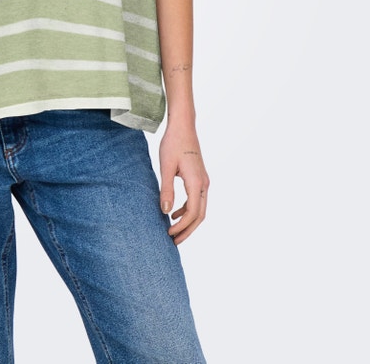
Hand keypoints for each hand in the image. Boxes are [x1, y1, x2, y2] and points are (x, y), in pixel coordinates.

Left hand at [158, 125, 208, 244]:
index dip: (181, 227)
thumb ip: (166, 190)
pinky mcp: (199, 177)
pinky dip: (188, 210)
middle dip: (188, 230)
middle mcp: (204, 184)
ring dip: (188, 222)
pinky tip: (175, 212)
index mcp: (196, 182)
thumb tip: (166, 212)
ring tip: (174, 231)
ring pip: (200, 209)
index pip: (192, 213)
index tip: (168, 234)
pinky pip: (197, 200)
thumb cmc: (173, 143)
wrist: (183, 126)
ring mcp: (203, 181)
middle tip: (174, 242)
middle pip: (200, 215)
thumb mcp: (166, 167)